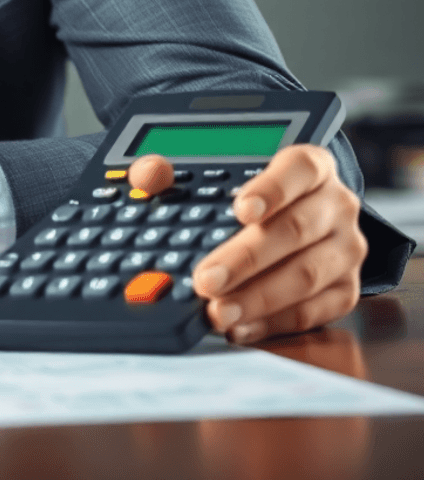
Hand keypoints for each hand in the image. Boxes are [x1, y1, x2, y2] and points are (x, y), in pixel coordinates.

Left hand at [128, 145, 366, 342]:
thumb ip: (175, 168)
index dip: (273, 188)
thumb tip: (148, 175)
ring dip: (257, 298)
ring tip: (217, 312)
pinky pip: (312, 311)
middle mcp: (335, 204)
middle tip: (206, 280)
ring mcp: (345, 249)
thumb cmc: (246, 191)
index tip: (240, 209)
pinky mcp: (345, 289)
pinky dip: (273, 322)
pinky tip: (239, 326)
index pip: (300, 168)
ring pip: (305, 275)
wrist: (298, 215)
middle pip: (295, 229)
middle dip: (246, 259)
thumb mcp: (216, 170)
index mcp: (310, 165)